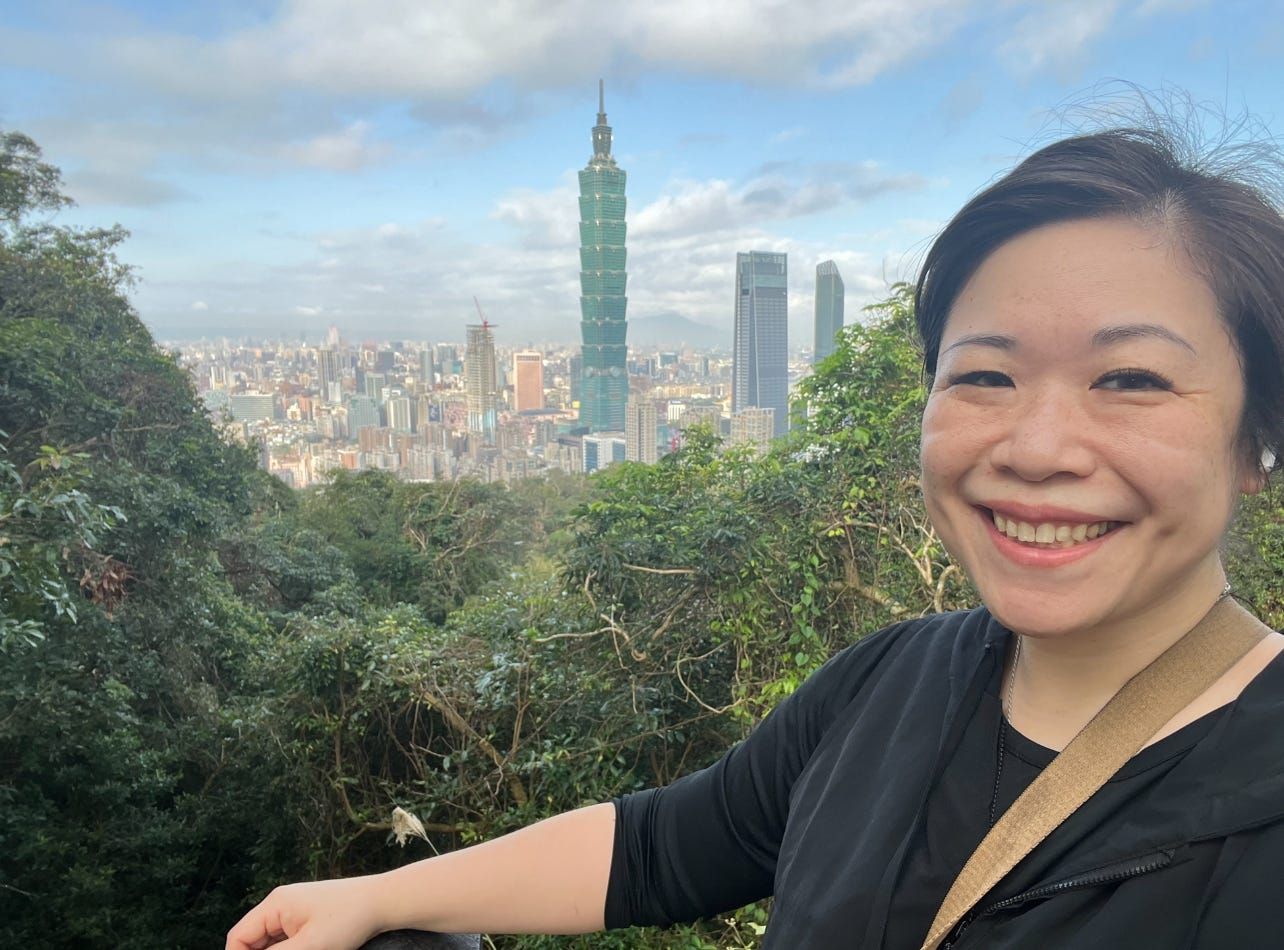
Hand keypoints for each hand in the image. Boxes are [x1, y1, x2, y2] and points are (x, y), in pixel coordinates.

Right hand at [226, 875, 387, 949]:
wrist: (383, 902)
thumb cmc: (349, 919)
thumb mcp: (309, 946)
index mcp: (275, 905)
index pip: (238, 937)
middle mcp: (281, 903)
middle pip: (253, 939)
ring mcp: (295, 908)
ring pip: (271, 941)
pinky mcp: (308, 915)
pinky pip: (287, 938)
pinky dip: (289, 949)